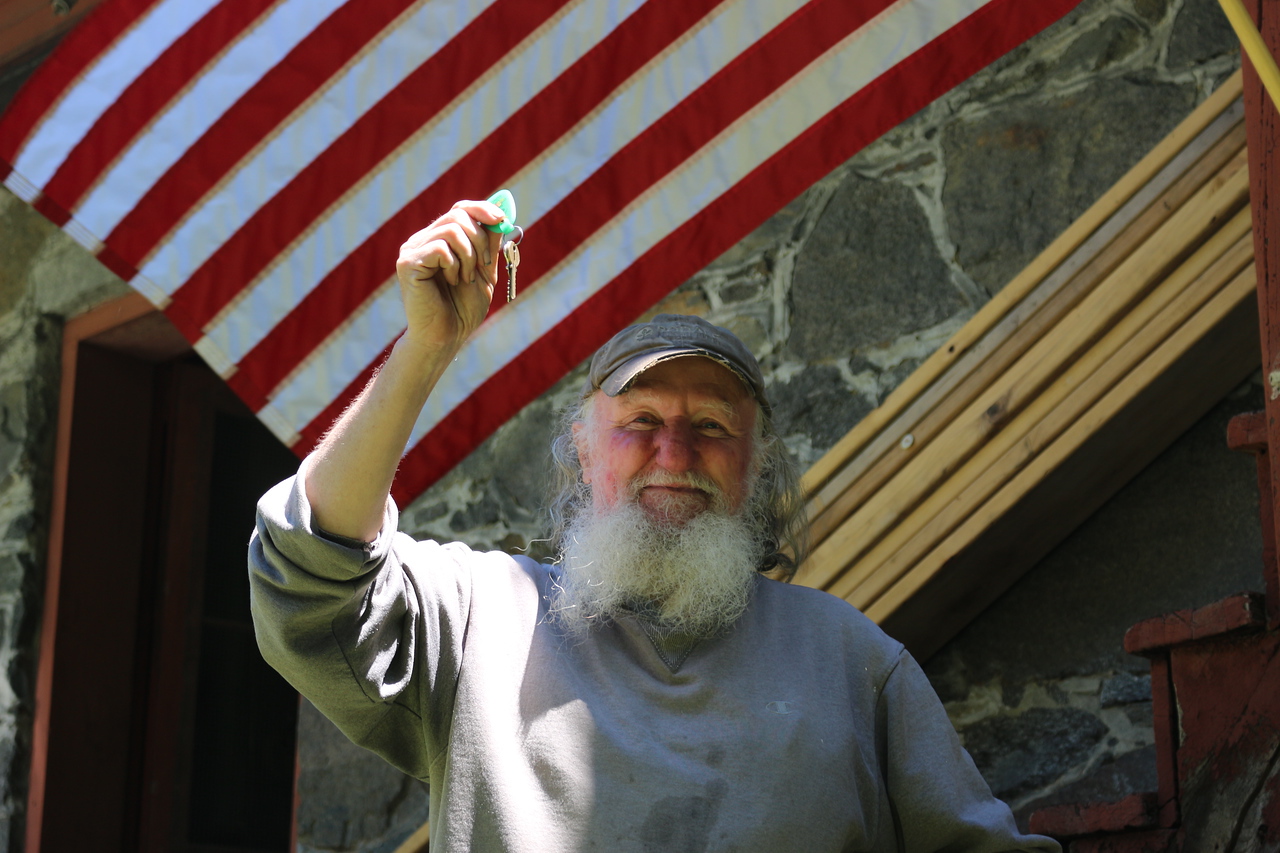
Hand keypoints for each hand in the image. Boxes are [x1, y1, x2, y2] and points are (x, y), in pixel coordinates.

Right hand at [396, 200, 504, 352]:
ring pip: (451, 229)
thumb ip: (490, 245)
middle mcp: (422, 240)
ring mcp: (412, 250)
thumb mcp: (484, 272)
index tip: (502, 219)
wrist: (446, 336)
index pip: (460, 210)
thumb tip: (500, 218)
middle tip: (485, 264)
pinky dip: (454, 265)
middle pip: (457, 215)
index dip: (482, 209)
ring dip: (469, 255)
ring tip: (466, 278)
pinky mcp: (407, 262)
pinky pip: (440, 247)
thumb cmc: (463, 309)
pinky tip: (452, 282)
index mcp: (439, 240)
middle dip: (481, 239)